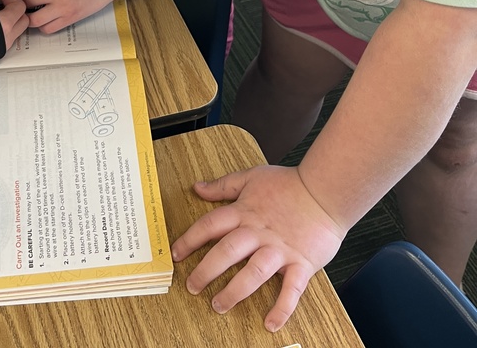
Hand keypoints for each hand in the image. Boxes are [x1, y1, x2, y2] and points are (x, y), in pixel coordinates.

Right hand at [0, 0, 29, 49]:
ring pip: (18, 28)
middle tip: (5, 1)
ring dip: (12, 18)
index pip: (19, 5)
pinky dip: (7, 27)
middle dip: (16, 7)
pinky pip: (10, 36)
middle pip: (24, 18)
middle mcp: (7, 37)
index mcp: (4, 25)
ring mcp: (4, 46)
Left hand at [13, 0, 141, 33]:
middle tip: (16, 6)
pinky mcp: (71, 17)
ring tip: (28, 15)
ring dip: (28, 18)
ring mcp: (63, 5)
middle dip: (18, 5)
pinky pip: (48, 28)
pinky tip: (44, 20)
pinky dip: (43, 26)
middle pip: (25, 3)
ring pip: (33, 19)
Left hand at [171, 165, 345, 330]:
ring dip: (234, 292)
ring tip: (219, 306)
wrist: (325, 191)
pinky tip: (271, 323)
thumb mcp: (251, 178)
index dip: (190, 239)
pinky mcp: (301, 263)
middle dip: (206, 271)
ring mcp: (279, 249)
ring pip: (253, 273)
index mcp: (244, 212)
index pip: (210, 225)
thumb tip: (197, 188)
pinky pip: (291, 290)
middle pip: (227, 252)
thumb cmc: (288, 184)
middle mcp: (259, 232)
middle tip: (192, 286)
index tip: (176, 254)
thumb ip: (223, 186)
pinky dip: (282, 308)